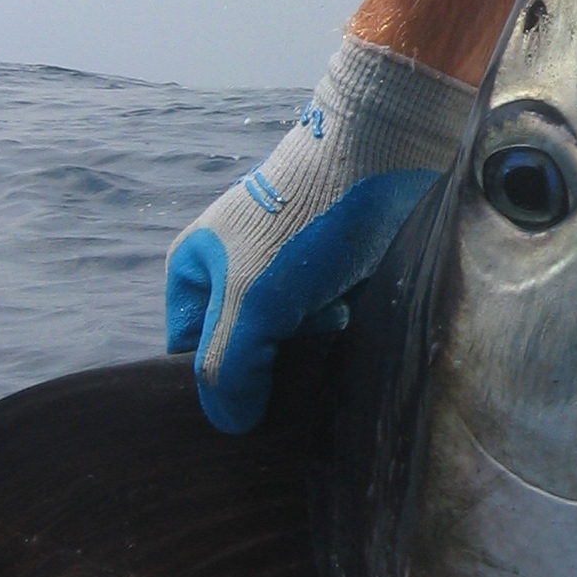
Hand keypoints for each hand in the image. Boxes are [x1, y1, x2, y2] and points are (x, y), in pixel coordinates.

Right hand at [166, 38, 471, 433]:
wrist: (384, 151)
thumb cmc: (305, 221)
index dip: (218, 384)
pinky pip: (326, 326)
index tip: (251, 402)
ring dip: (310, 351)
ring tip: (331, 336)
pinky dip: (338, 332)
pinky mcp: (331, 275)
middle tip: (297, 370)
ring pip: (289, 344)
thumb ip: (229, 366)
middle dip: (270, 368)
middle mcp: (234, 273)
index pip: (191, 357)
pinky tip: (354, 323)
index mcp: (195, 272)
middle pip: (244, 353)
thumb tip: (228, 424)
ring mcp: (285, 275)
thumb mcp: (251, 300)